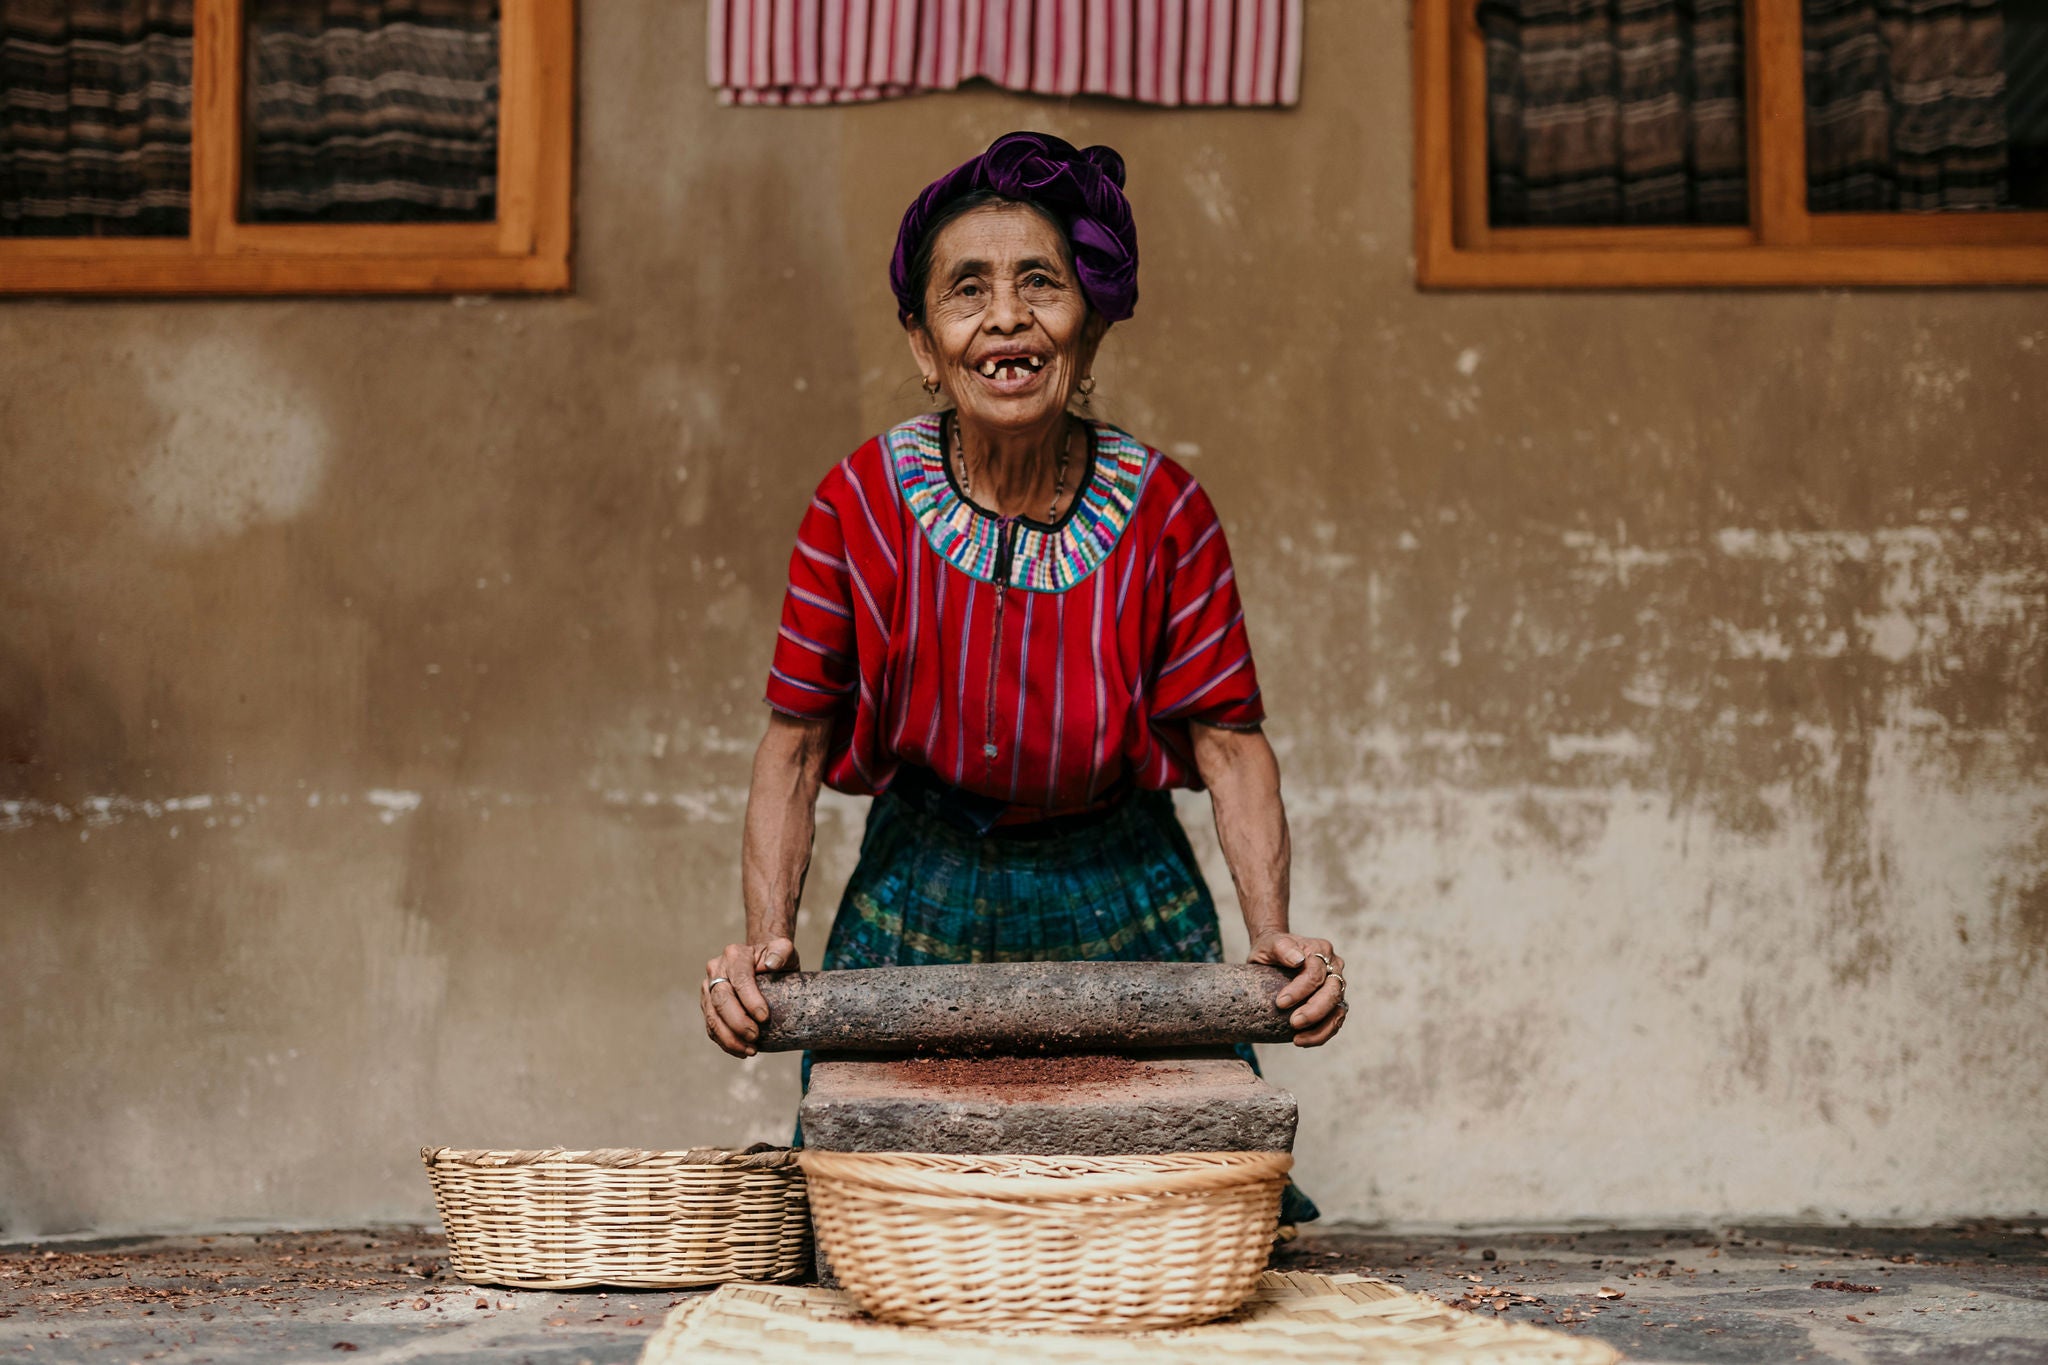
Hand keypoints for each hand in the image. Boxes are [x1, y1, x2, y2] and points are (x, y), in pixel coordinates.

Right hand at [703, 937, 797, 1057]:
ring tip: (750, 1050)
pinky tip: (742, 1051)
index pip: (739, 979)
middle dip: (738, 1022)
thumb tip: (771, 964)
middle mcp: (716, 970)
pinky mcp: (707, 1005)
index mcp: (734, 955)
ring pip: (712, 1017)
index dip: (750, 1000)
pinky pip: (712, 1027)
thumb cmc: (774, 958)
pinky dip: (725, 1042)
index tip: (764, 1017)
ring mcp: (708, 988)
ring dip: (730, 1037)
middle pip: (721, 1000)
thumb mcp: (783, 949)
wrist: (761, 961)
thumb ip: (782, 951)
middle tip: (756, 1037)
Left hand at [1248, 931, 1346, 1046]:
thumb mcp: (1271, 943)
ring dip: (1321, 1028)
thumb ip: (1282, 948)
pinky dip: (1321, 1034)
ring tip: (1298, 1040)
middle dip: (1314, 1011)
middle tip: (1294, 1023)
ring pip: (1338, 1011)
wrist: (1275, 954)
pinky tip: (1301, 1040)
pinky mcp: (1333, 1002)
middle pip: (1333, 992)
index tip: (1280, 1003)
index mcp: (1321, 950)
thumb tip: (1297, 959)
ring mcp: (1336, 986)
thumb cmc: (1272, 949)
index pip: (1316, 973)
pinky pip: (1334, 1022)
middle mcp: (1334, 967)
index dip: (1300, 990)